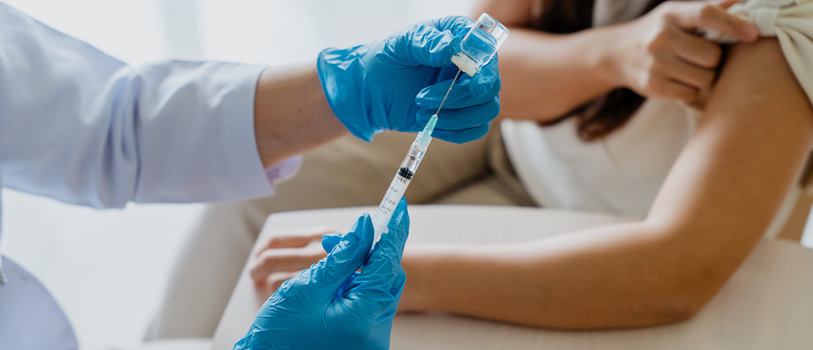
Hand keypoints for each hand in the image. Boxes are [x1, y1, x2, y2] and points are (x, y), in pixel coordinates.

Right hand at [235, 199, 409, 349]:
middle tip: (355, 232)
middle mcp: (375, 331)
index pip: (387, 263)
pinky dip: (354, 287)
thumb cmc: (279, 335)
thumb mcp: (308, 289)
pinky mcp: (362, 338)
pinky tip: (334, 282)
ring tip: (331, 258)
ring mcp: (371, 338)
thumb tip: (364, 229)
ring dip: (360, 269)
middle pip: (385, 276)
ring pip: (377, 289)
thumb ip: (341, 257)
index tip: (398, 207)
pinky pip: (367, 304)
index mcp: (363, 316)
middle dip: (371, 251)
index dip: (392, 232)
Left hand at [317, 16, 500, 143]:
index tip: (474, 85)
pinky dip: (455, 132)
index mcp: (461, 37)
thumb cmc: (387, 60)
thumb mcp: (401, 45)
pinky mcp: (464, 114)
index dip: (487, 70)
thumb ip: (426, 43)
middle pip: (490, 86)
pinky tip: (430, 125)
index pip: (487, 52)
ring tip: (421, 113)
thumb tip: (452, 48)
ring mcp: (470, 90)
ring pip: (487, 110)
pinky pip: (476, 129)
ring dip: (456, 117)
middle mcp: (472, 64)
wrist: (372, 89)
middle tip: (421, 98)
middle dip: (458, 98)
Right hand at [607, 0, 757, 102]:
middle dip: (714, 59)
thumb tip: (744, 0)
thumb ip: (708, 7)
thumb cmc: (657, 30)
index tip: (753, 34)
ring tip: (690, 69)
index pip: (706, 14)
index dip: (733, 24)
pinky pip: (690, 93)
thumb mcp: (676, 13)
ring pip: (704, 77)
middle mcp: (660, 38)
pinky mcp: (652, 86)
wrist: (616, 53)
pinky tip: (679, 80)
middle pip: (711, 55)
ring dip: (705, 76)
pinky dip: (690, 89)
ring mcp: (655, 64)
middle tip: (703, 57)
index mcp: (670, 14)